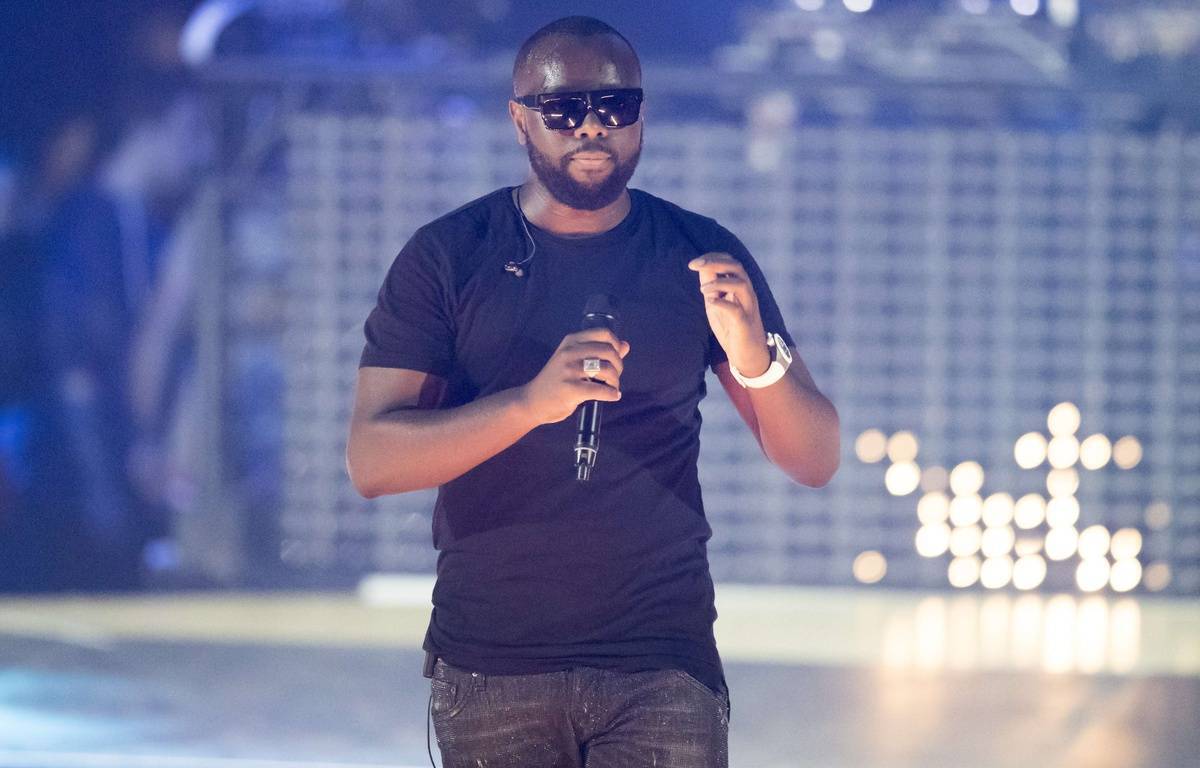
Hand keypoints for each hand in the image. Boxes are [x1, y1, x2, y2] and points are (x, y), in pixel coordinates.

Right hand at [521, 328, 629, 423]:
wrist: (531, 401)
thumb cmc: (555, 381)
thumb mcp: (573, 360)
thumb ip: (598, 351)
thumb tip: (625, 346)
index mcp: (571, 341)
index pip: (604, 333)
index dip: (616, 345)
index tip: (616, 357)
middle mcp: (570, 352)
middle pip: (609, 351)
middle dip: (618, 366)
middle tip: (614, 377)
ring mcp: (569, 370)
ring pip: (607, 369)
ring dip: (615, 381)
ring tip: (611, 387)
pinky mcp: (570, 388)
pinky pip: (601, 389)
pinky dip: (611, 394)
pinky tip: (613, 396)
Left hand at [688, 252, 769, 375]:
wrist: (748, 356)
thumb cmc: (731, 327)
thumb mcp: (717, 303)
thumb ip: (711, 286)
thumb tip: (701, 267)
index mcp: (740, 287)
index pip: (730, 262)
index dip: (712, 257)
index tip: (693, 263)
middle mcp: (746, 293)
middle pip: (737, 267)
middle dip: (715, 262)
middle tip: (694, 265)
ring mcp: (747, 308)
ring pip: (741, 284)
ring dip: (719, 282)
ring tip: (702, 289)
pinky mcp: (744, 324)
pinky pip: (736, 310)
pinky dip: (722, 303)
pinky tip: (710, 301)